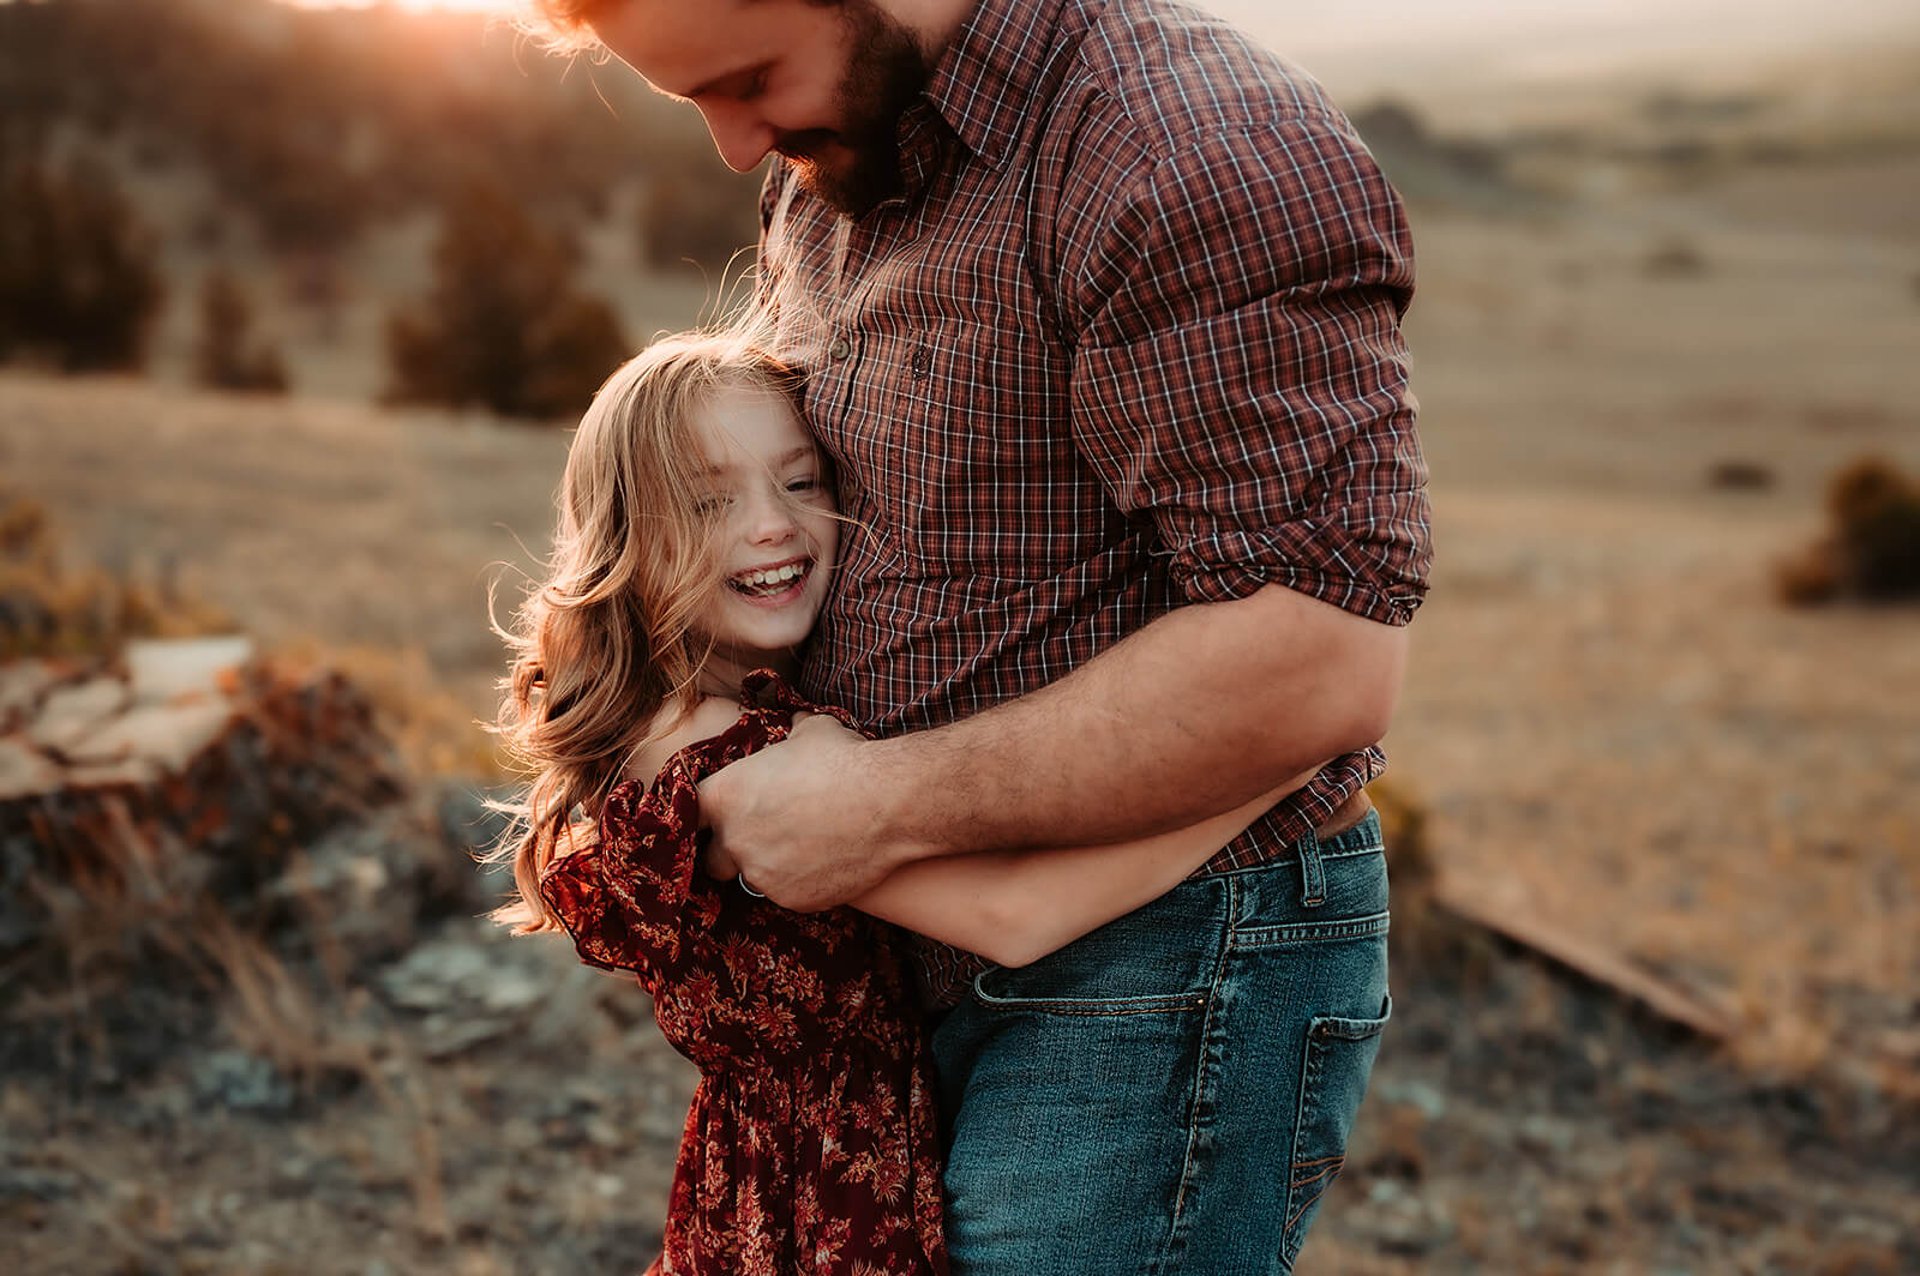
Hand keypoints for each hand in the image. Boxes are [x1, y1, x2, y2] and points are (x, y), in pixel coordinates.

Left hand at [697, 713, 900, 910]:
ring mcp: (761, 874)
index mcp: (726, 795)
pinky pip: (788, 895)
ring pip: (754, 879)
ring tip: (807, 848)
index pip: (692, 814)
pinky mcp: (792, 899)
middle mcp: (734, 840)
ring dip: (771, 868)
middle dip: (732, 853)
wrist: (886, 802)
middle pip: (713, 859)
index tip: (719, 818)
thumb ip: (789, 735)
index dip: (704, 817)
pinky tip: (829, 863)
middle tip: (764, 839)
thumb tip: (795, 724)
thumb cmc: (845, 760)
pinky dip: (802, 884)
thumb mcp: (810, 732)